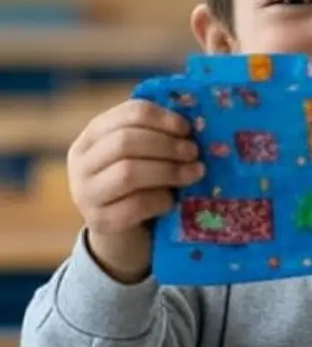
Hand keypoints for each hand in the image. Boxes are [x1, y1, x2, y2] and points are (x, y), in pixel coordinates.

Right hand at [68, 100, 203, 283]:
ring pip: (128, 173)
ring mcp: (85, 193)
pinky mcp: (100, 221)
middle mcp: (81, 162)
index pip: (127, 114)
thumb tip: (194, 122)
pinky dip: (161, 200)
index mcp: (92, 136)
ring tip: (194, 173)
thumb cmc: (141, 184)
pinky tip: (173, 200)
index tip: (187, 128)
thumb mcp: (144, 155)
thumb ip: (158, 136)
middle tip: (194, 152)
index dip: (161, 118)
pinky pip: (135, 205)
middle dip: (167, 145)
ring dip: (169, 171)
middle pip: (125, 142)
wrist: (124, 232)